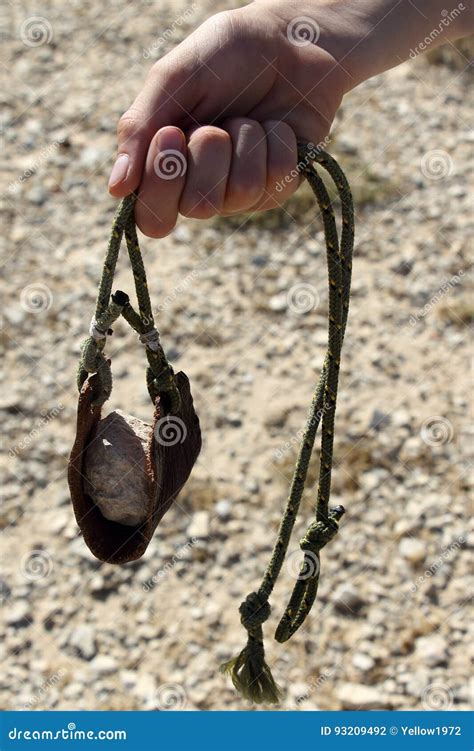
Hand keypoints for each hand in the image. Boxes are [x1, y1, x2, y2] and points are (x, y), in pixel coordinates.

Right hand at [108, 1, 349, 236]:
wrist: (289, 40)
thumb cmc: (224, 56)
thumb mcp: (173, 79)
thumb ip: (139, 129)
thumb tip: (116, 189)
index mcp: (166, 167)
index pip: (152, 217)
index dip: (161, 185)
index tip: (172, 134)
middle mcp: (202, 188)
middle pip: (198, 207)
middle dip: (209, 154)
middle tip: (215, 123)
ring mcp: (242, 192)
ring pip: (241, 193)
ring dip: (245, 142)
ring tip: (246, 117)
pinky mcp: (278, 186)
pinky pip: (275, 181)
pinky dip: (275, 142)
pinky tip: (276, 125)